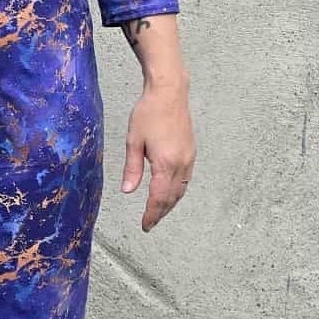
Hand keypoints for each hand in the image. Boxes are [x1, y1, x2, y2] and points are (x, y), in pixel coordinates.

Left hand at [121, 80, 194, 231]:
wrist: (169, 92)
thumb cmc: (148, 113)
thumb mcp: (134, 141)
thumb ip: (132, 168)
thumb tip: (127, 191)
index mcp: (165, 163)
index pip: (159, 197)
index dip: (152, 214)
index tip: (145, 225)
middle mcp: (181, 163)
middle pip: (172, 197)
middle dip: (161, 212)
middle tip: (150, 223)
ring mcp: (189, 158)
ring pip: (181, 190)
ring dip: (170, 203)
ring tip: (158, 212)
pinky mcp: (191, 152)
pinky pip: (185, 179)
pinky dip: (177, 191)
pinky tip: (169, 193)